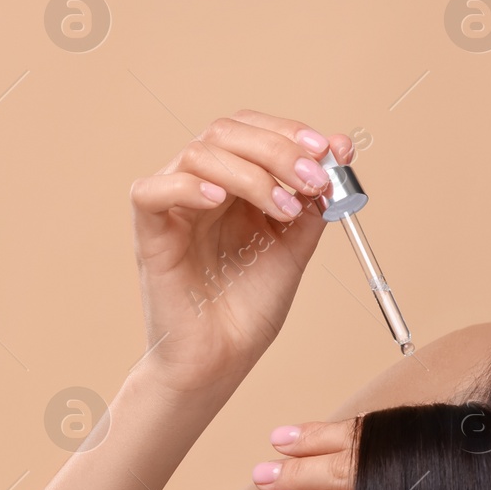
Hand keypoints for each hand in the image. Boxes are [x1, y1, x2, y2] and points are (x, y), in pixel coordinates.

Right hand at [129, 110, 355, 401]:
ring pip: (197, 154)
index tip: (331, 150)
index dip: (291, 131)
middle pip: (226, 132)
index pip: (253, 130)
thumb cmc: (250, 307)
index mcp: (235, 185)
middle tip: (314, 179)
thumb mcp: (295, 246)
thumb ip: (313, 202)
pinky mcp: (150, 234)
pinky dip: (187, 186)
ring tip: (284, 208)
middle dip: (278, 149)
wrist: (223, 359)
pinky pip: (150, 191)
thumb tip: (340, 151)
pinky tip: (220, 200)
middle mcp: (202, 187)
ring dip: (251, 173)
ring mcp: (175, 208)